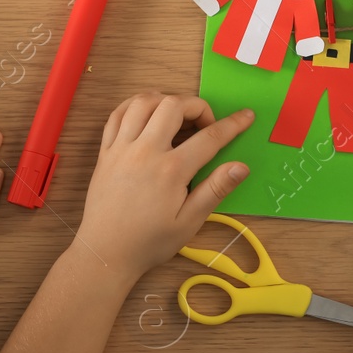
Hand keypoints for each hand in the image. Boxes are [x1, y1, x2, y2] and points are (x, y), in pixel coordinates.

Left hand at [76, 93, 254, 281]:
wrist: (106, 252)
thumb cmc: (150, 241)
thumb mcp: (189, 222)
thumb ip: (215, 190)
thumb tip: (241, 166)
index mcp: (171, 171)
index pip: (209, 137)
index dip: (233, 124)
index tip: (246, 116)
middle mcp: (145, 151)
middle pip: (173, 105)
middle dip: (197, 106)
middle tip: (204, 125)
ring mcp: (121, 148)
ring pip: (143, 102)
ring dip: (165, 100)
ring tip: (177, 116)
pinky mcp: (105, 151)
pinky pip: (117, 114)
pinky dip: (135, 105)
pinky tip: (148, 115)